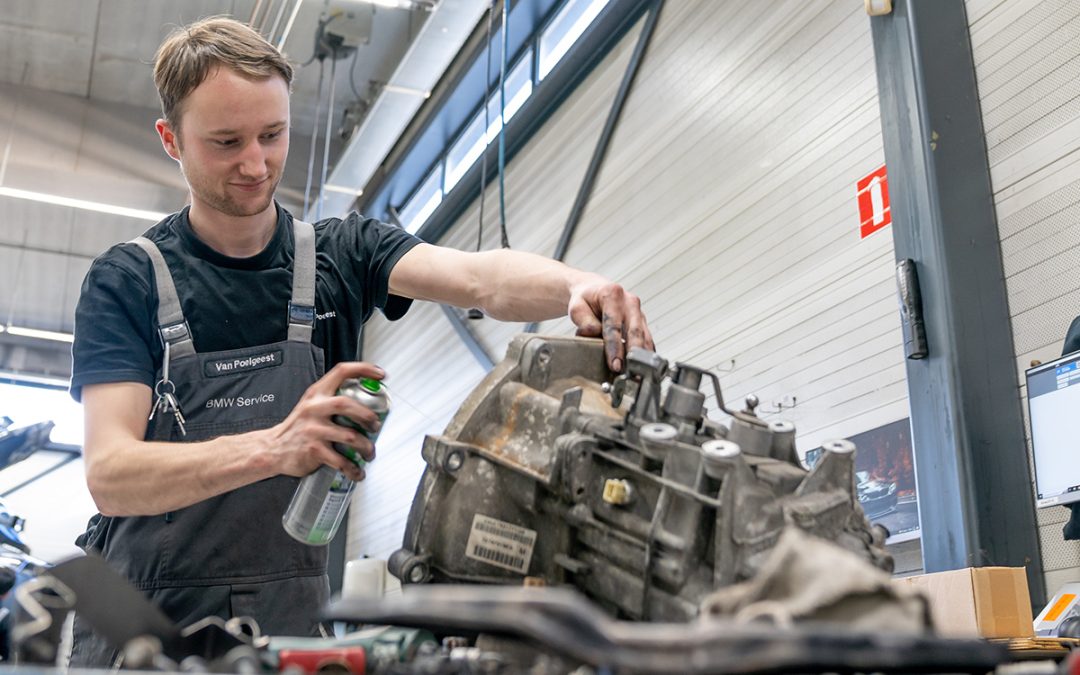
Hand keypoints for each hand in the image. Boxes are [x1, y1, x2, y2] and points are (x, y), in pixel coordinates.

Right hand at [264, 362, 384, 480]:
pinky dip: (353, 468)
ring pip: (350, 435)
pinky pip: (340, 460)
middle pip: (347, 404)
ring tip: (369, 452)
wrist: (273, 449)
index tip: (380, 375)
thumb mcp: (312, 405)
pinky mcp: (313, 450)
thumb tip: (366, 403)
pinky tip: (357, 471)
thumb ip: (332, 399)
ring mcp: (313, 429)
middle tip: (375, 426)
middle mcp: (315, 408)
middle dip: (368, 416)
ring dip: (366, 446)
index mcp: (317, 393)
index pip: (342, 371)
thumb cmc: (298, 427)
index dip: (364, 369)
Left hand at [568, 278, 653, 371]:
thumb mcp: (577, 307)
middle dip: (632, 354)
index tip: (614, 364)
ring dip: (642, 357)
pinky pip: (647, 339)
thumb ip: (584, 322)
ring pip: (645, 337)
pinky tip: (644, 367)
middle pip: (634, 332)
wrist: (595, 290)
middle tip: (629, 372)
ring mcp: (639, 312)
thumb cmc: (586, 299)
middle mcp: (630, 302)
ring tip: (639, 374)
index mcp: (613, 294)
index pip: (614, 325)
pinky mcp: (643, 322)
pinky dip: (646, 354)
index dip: (615, 347)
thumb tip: (595, 335)